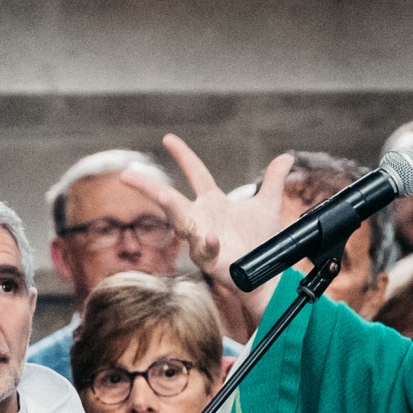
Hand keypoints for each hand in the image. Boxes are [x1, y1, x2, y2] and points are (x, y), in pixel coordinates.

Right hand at [123, 134, 293, 321]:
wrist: (267, 273)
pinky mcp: (209, 261)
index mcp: (213, 203)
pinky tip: (212, 237)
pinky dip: (208, 244)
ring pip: (181, 224)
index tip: (168, 139)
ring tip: (163, 196)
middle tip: (126, 175)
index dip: (183, 155)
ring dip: (173, 211)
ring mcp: (201, 240)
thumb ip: (273, 181)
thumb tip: (285, 158)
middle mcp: (202, 219)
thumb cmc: (261, 242)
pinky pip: (203, 251)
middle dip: (148, 186)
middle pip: (170, 199)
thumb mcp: (268, 205)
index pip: (195, 173)